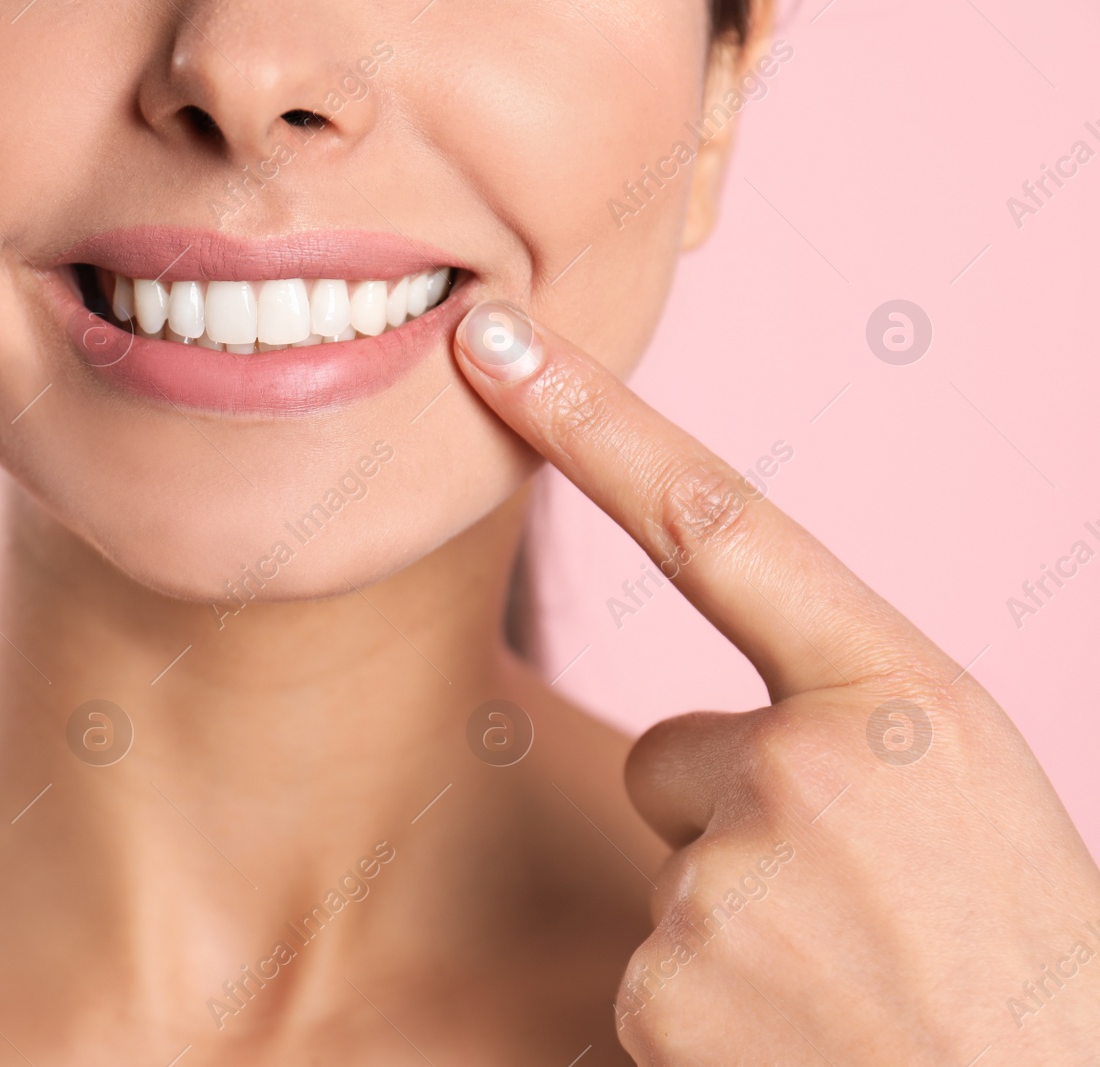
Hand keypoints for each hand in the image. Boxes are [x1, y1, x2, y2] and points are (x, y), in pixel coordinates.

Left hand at [454, 301, 1099, 1063]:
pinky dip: (712, 1005)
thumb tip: (694, 751)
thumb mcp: (966, 790)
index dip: (592, 421)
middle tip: (858, 909)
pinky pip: (648, 963)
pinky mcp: (663, 993)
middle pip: (675, 754)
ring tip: (848, 984)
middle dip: (734, 819)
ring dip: (736, 918)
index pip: (715, 521)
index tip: (495, 340)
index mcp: (899, 694)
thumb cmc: (1021, 954)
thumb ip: (838, 722)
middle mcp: (803, 770)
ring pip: (669, 863)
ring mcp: (726, 886)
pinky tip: (803, 1036)